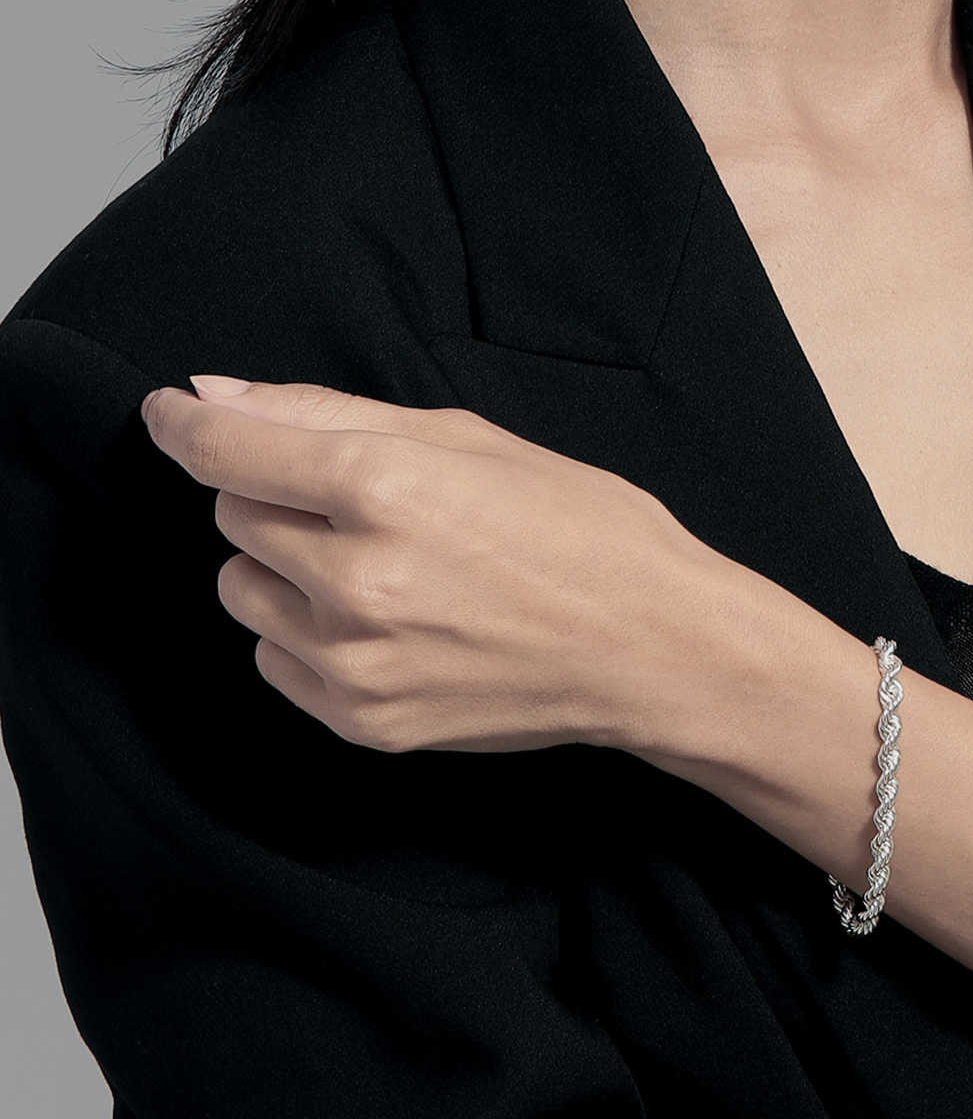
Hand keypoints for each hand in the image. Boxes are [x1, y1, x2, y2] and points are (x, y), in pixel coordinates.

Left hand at [141, 376, 767, 754]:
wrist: (653, 648)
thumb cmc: (585, 531)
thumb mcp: (473, 439)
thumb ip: (330, 413)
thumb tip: (215, 398)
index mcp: (386, 489)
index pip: (225, 451)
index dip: (186, 424)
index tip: (172, 412)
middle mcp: (355, 580)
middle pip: (232, 515)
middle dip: (276, 495)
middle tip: (364, 501)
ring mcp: (355, 661)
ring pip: (242, 590)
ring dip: (287, 568)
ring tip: (383, 566)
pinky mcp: (361, 720)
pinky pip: (274, 660)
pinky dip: (310, 634)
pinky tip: (392, 621)